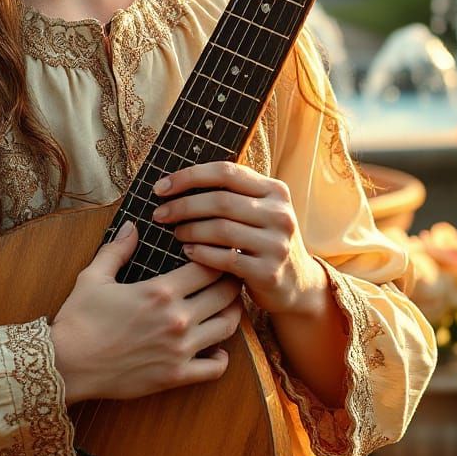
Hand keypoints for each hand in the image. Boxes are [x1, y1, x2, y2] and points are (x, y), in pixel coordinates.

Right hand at [49, 221, 243, 404]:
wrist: (67, 364)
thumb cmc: (79, 318)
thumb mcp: (95, 276)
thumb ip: (118, 249)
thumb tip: (132, 226)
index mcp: (160, 290)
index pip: (208, 267)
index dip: (218, 257)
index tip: (219, 253)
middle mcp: (177, 319)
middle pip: (226, 294)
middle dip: (232, 281)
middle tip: (232, 275)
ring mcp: (180, 350)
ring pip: (227, 328)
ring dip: (232, 314)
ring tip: (228, 306)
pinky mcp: (176, 376)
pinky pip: (215, 368)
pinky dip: (222, 358)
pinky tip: (216, 349)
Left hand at [151, 161, 328, 318]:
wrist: (297, 284)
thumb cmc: (263, 240)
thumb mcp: (258, 210)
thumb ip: (231, 193)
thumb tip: (176, 181)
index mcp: (275, 190)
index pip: (226, 171)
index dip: (189, 176)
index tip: (161, 187)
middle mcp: (280, 213)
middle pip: (220, 200)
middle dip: (183, 206)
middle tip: (160, 214)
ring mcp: (277, 243)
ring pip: (221, 229)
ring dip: (190, 230)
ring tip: (175, 233)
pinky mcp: (269, 272)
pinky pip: (226, 258)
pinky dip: (202, 253)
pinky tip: (188, 251)